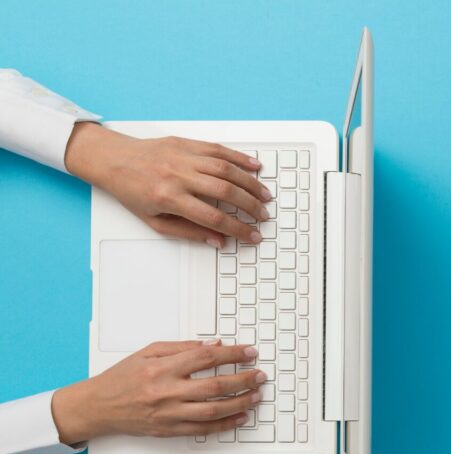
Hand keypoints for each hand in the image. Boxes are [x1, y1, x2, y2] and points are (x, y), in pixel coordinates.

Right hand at [51, 340, 265, 443]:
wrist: (97, 407)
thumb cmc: (122, 377)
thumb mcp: (148, 352)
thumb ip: (182, 347)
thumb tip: (214, 345)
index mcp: (162, 368)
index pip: (205, 358)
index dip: (232, 354)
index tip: (249, 351)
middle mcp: (166, 392)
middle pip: (215, 386)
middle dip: (244, 379)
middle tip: (260, 375)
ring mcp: (168, 414)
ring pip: (213, 410)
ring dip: (240, 402)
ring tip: (256, 395)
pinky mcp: (169, 430)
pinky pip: (203, 429)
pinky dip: (226, 424)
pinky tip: (240, 416)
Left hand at [64, 122, 270, 247]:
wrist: (112, 159)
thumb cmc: (131, 192)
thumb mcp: (155, 222)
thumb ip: (189, 232)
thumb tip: (218, 240)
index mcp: (168, 198)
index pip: (213, 217)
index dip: (238, 228)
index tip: (252, 235)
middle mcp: (177, 175)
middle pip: (226, 192)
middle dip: (250, 206)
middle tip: (263, 215)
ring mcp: (183, 156)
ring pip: (226, 169)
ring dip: (250, 183)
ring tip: (264, 195)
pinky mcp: (186, 143)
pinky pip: (218, 149)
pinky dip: (239, 158)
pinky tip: (254, 166)